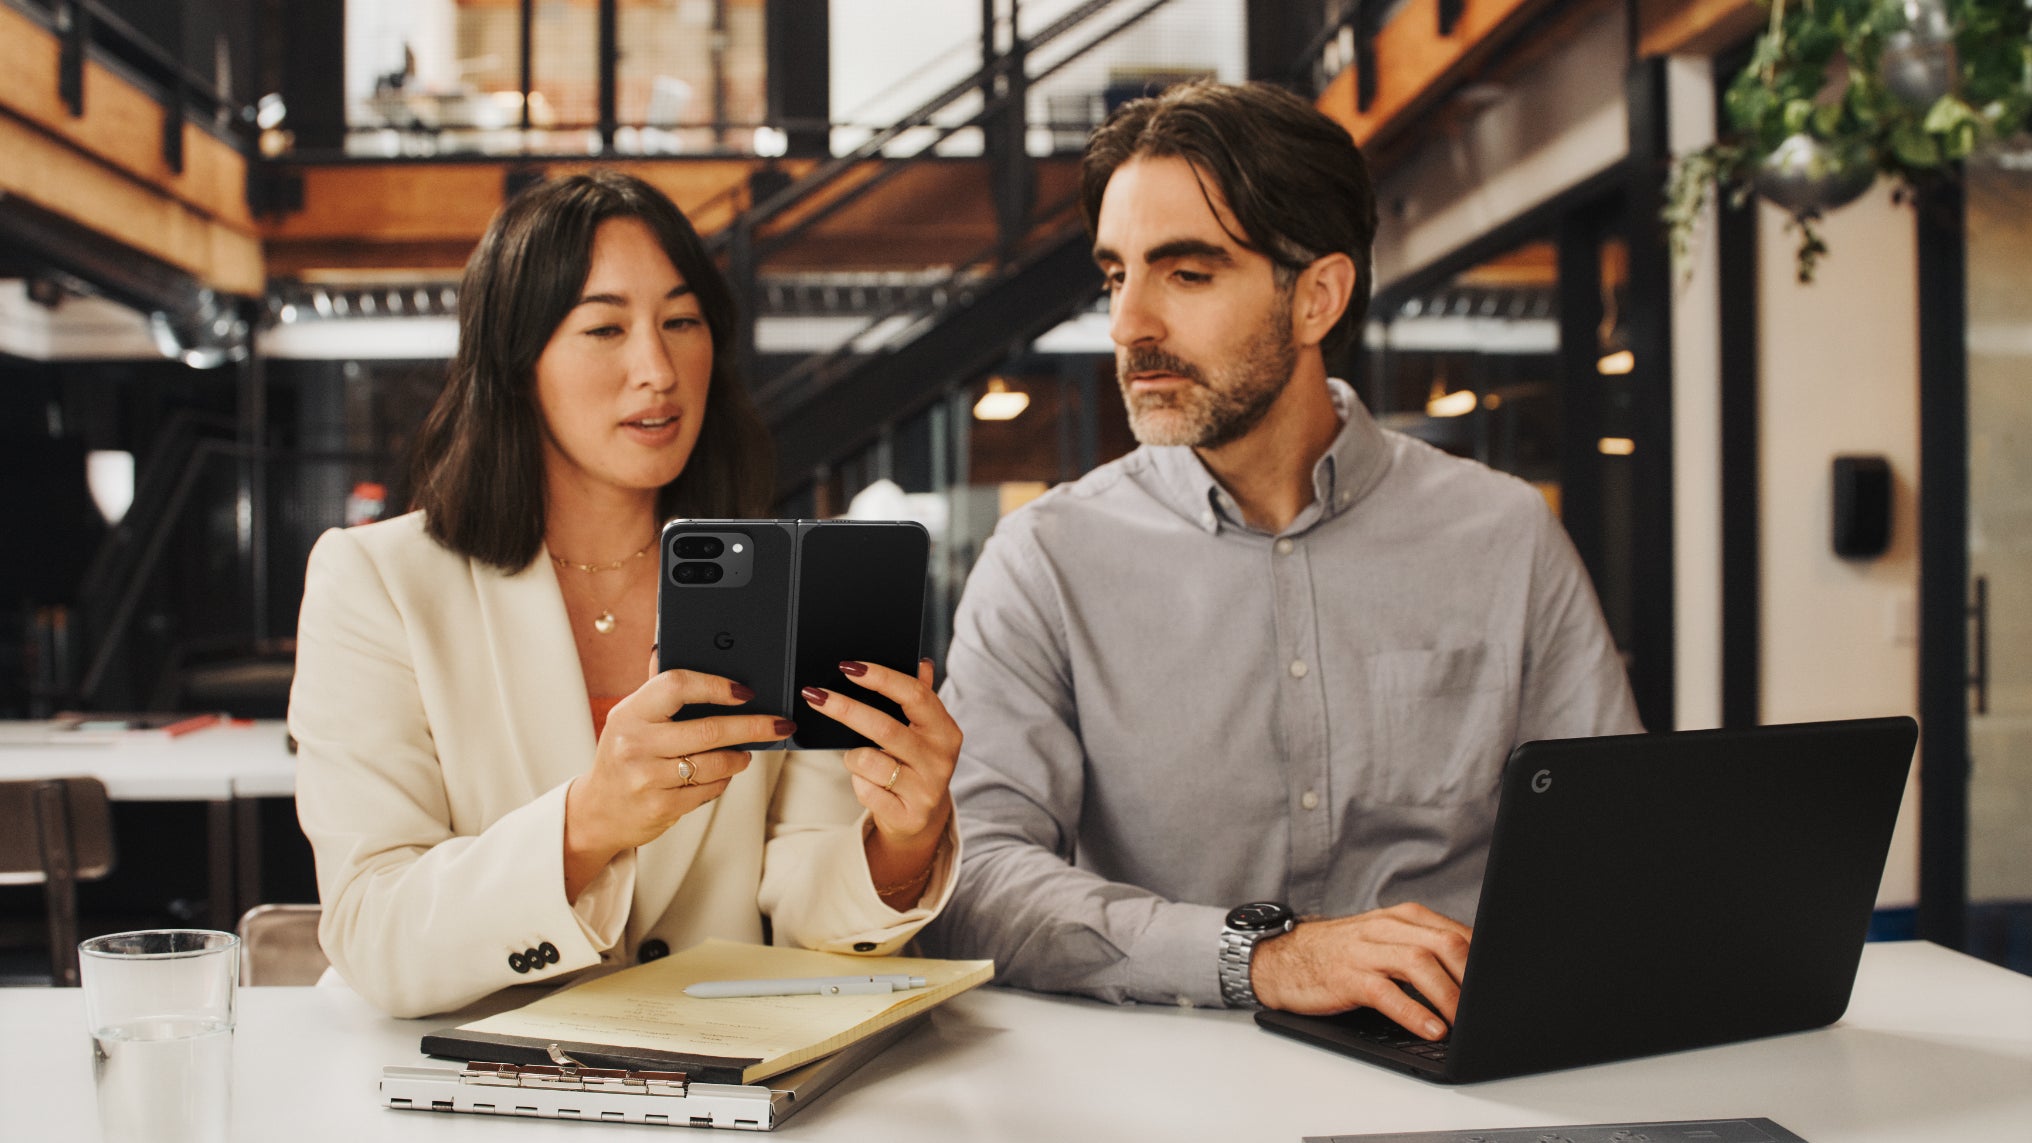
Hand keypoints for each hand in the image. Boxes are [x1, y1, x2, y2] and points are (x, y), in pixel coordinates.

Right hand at [562, 663, 794, 900]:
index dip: (717, 685)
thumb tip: (666, 645)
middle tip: (779, 725)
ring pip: (714, 763)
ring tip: (743, 753)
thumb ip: (655, 688)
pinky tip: (719, 775)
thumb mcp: (630, 718)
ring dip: (739, 757)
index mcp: (629, 712)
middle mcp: (635, 743)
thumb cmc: (623, 756)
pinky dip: (722, 781)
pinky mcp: (660, 807)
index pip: (677, 685)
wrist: (599, 811)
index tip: (746, 691)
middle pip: (709, 729)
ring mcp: (646, 778)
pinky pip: (708, 790)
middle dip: (753, 726)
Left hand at [800, 659, 958, 906]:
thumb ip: (920, 697)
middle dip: (845, 708)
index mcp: (945, 730)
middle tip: (814, 695)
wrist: (922, 819)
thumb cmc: (915, 764)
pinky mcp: (908, 815)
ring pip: (868, 761)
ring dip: (853, 757)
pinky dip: (858, 783)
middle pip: (884, 727)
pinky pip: (865, 790)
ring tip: (862, 760)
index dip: (881, 678)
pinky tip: (870, 785)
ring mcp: (926, 789)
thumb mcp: (923, 732)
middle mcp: (940, 759)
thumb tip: (921, 662)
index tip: (848, 667)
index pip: (915, 695)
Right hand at [1249, 903, 1472, 1040]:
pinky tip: (1432, 1030)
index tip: (1502, 988)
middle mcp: (1387, 929)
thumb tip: (1474, 976)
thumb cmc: (1340, 955)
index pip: (1457, 934)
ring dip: (1450, 996)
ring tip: (1466, 1023)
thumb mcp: (1385, 942)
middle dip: (1474, 978)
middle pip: (1445, 945)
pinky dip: (1414, 1013)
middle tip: (1490, 1007)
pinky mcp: (1347, 977)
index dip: (1485, 962)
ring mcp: (1366, 951)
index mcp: (1403, 918)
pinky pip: (1387, 993)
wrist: (1281, 958)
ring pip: (1420, 965)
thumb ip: (1425, 950)